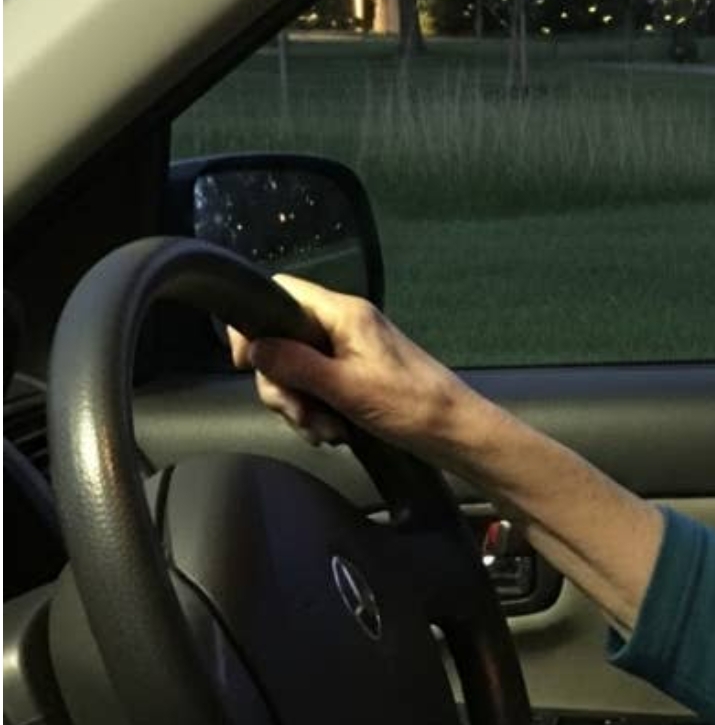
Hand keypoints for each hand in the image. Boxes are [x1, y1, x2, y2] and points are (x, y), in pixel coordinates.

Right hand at [225, 273, 477, 466]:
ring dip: (301, 406)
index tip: (247, 364)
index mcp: (344, 313)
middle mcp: (345, 324)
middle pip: (281, 340)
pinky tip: (333, 432)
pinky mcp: (356, 374)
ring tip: (326, 432)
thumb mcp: (344, 387)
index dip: (253, 324)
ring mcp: (350, 350)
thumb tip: (255, 348)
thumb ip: (294, 364)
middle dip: (282, 386)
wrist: (457, 432)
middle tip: (300, 416)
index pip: (280, 292)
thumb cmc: (412, 405)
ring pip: (296, 369)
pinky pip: (318, 386)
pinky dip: (318, 411)